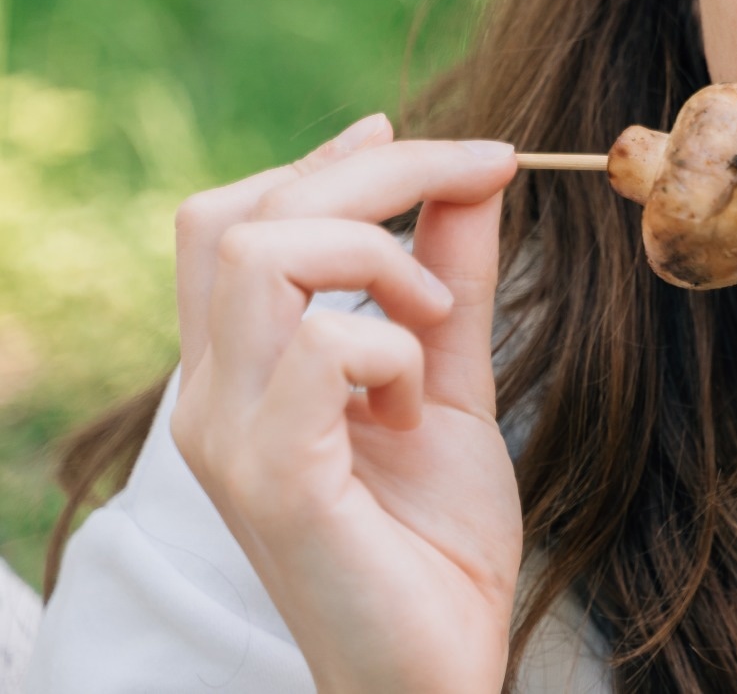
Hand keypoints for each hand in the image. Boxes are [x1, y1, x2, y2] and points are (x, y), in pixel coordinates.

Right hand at [169, 114, 522, 693]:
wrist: (441, 669)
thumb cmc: (437, 543)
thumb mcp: (456, 385)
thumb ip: (454, 284)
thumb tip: (475, 175)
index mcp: (240, 372)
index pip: (229, 220)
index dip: (321, 161)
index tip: (417, 141)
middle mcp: (211, 398)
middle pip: (245, 214)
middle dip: (374, 174)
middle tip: (480, 178)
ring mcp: (229, 437)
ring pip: (263, 255)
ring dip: (378, 257)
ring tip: (436, 327)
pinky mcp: (272, 478)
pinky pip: (319, 344)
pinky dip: (391, 346)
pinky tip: (417, 408)